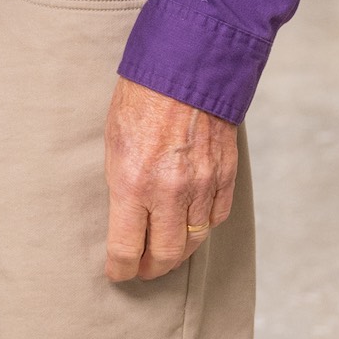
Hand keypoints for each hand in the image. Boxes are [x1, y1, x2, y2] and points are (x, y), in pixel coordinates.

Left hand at [104, 78, 235, 283]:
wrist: (187, 65)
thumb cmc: (140, 97)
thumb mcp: (113, 140)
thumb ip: (121, 183)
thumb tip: (126, 217)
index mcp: (132, 182)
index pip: (126, 248)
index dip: (120, 269)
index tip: (117, 274)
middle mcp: (169, 191)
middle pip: (165, 255)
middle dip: (152, 268)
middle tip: (143, 270)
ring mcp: (201, 185)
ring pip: (194, 240)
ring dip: (179, 251)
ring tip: (166, 254)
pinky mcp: (225, 176)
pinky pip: (216, 217)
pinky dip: (204, 226)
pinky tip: (192, 224)